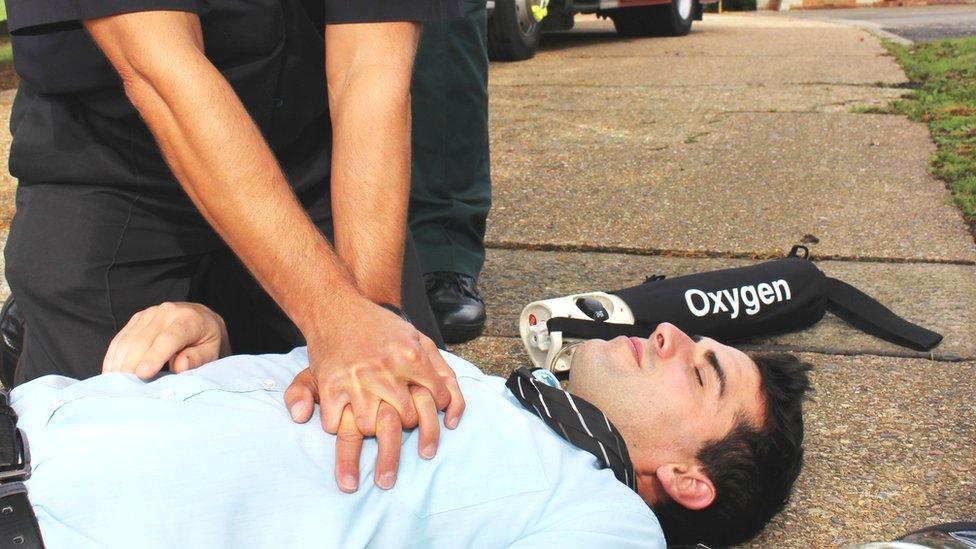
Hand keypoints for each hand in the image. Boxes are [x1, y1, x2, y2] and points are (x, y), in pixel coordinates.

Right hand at [102, 302, 230, 378]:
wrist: (202, 319)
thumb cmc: (207, 341)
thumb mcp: (212, 351)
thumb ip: (198, 358)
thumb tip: (180, 365)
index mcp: (189, 319)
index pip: (168, 338)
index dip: (154, 356)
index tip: (143, 374)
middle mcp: (167, 311)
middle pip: (143, 340)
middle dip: (131, 364)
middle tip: (125, 387)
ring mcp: (150, 313)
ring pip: (128, 339)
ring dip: (119, 362)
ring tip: (115, 383)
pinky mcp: (138, 318)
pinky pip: (121, 338)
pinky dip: (114, 356)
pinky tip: (111, 371)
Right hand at [284, 301, 463, 488]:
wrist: (337, 307)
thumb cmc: (382, 327)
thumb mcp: (418, 338)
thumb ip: (442, 371)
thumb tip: (452, 413)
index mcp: (411, 357)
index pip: (437, 398)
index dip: (438, 411)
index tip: (434, 417)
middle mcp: (387, 370)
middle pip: (408, 420)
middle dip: (410, 429)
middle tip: (408, 436)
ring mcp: (358, 380)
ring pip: (374, 427)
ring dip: (375, 434)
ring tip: (376, 435)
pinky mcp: (331, 386)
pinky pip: (336, 424)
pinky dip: (338, 428)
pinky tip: (343, 422)